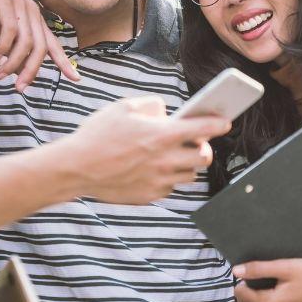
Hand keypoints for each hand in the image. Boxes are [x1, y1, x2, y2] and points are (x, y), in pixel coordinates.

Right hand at [0, 0, 81, 90]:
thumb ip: (14, 52)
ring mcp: (21, 7)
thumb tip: (21, 75)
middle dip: (32, 71)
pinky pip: (10, 30)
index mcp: (36, 22)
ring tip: (1, 74)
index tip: (76, 79)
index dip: (65, 62)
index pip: (53, 45)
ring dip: (13, 62)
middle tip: (19, 88)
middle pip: (41, 48)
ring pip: (26, 42)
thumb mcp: (4, 35)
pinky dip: (4, 47)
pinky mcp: (5, 2)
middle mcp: (33, 14)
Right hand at [58, 96, 230, 203]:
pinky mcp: (149, 195)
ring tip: (174, 155)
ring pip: (189, 175)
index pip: (203, 129)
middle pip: (204, 157)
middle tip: (194, 142)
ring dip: (187, 164)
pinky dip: (167, 177)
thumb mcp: (123, 107)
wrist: (75, 168)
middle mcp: (165, 160)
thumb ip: (151, 105)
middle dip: (204, 148)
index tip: (226, 122)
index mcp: (162, 135)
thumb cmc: (98, 134)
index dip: (218, 124)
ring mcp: (158, 181)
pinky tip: (153, 168)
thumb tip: (166, 112)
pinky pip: (169, 187)